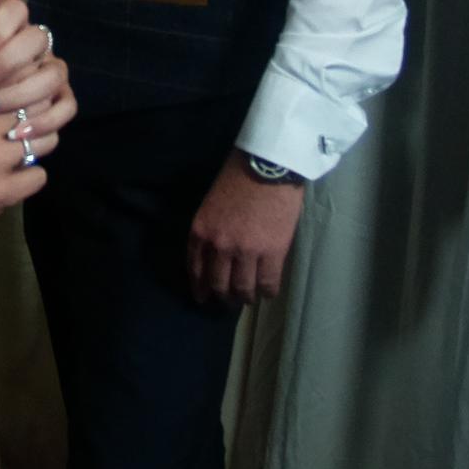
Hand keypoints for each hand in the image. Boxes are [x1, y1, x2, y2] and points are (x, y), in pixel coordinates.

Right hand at [0, 0, 71, 232]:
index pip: (17, 79)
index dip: (29, 87)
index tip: (24, 97)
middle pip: (36, 107)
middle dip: (37, 117)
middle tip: (24, 127)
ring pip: (45, 142)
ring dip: (37, 147)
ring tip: (17, 153)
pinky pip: (39, 175)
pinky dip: (30, 177)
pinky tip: (12, 177)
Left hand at [188, 160, 304, 308]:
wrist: (268, 166)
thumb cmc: (238, 178)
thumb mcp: (211, 205)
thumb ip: (211, 231)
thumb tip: (217, 255)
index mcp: (200, 232)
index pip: (196, 269)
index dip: (200, 288)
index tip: (203, 298)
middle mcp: (219, 247)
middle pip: (219, 284)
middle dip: (223, 297)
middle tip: (229, 302)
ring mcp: (246, 252)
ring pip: (243, 289)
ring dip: (246, 298)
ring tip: (249, 298)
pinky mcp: (272, 253)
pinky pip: (268, 283)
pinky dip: (267, 292)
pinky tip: (268, 292)